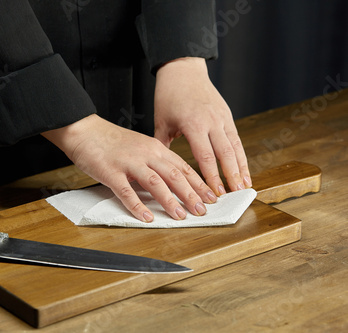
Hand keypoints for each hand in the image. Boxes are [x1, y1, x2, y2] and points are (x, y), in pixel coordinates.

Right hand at [42, 114, 217, 221]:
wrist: (84, 130)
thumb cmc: (110, 140)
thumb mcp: (139, 146)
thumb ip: (155, 162)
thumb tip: (171, 182)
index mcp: (154, 148)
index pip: (183, 167)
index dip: (199, 184)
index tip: (211, 197)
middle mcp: (145, 154)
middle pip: (174, 175)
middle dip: (191, 194)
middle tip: (202, 211)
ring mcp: (128, 163)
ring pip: (155, 182)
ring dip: (170, 201)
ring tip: (181, 216)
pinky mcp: (111, 172)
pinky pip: (126, 191)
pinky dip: (138, 206)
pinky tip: (147, 217)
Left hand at [154, 57, 251, 194]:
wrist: (183, 70)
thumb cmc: (169, 95)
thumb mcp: (161, 121)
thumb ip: (163, 145)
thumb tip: (160, 168)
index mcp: (193, 124)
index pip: (205, 156)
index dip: (211, 177)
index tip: (215, 193)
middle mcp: (211, 122)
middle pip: (224, 154)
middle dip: (230, 176)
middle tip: (234, 196)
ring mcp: (221, 118)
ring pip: (235, 147)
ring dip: (240, 168)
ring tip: (245, 187)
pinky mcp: (227, 115)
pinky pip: (236, 139)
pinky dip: (241, 155)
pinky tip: (243, 169)